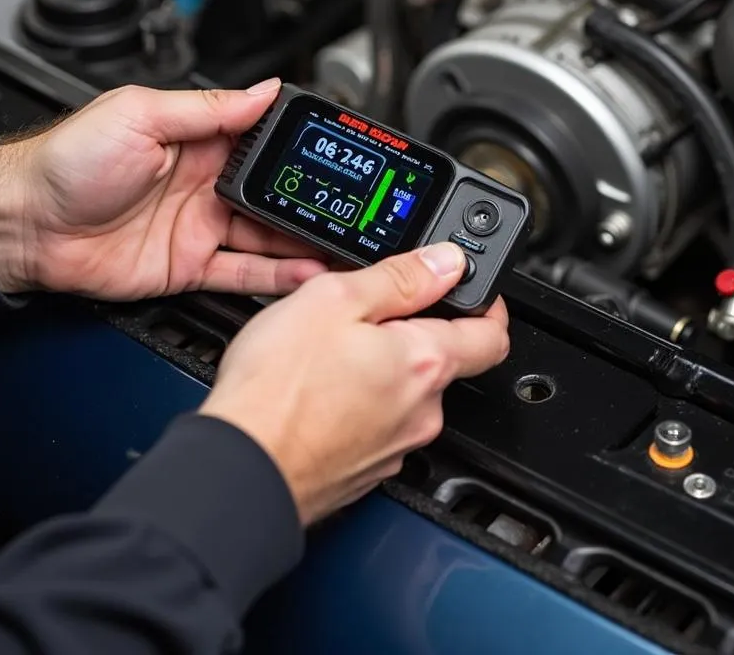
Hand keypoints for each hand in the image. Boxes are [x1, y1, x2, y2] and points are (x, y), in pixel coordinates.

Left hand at [0, 79, 326, 299]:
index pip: (264, 141)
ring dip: (305, 240)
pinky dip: (277, 276)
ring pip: (268, 236)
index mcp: (199, 140)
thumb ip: (208, 107)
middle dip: (314, 200)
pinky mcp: (190, 266)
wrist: (24, 226)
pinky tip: (306, 272)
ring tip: (342, 244)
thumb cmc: (66, 162)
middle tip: (352, 208)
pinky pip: (243, 272)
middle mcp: (207, 183)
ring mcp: (201, 227)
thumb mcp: (140, 114)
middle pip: (275, 194)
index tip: (335, 156)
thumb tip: (265, 89)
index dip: (300, 150)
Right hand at [199, 242, 509, 524]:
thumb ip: (400, 277)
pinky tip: (319, 392)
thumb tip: (447, 262)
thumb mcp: (334, 299)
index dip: (486, 303)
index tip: (466, 289)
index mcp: (426, 363)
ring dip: (382, 368)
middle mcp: (423, 412)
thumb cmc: (278, 390)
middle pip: (443, 361)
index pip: (493, 333)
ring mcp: (396, 447)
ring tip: (329, 354)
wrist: (240, 470)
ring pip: (406, 394)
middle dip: (413, 333)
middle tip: (367, 315)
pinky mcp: (367, 471)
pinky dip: (359, 403)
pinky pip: (378, 425)